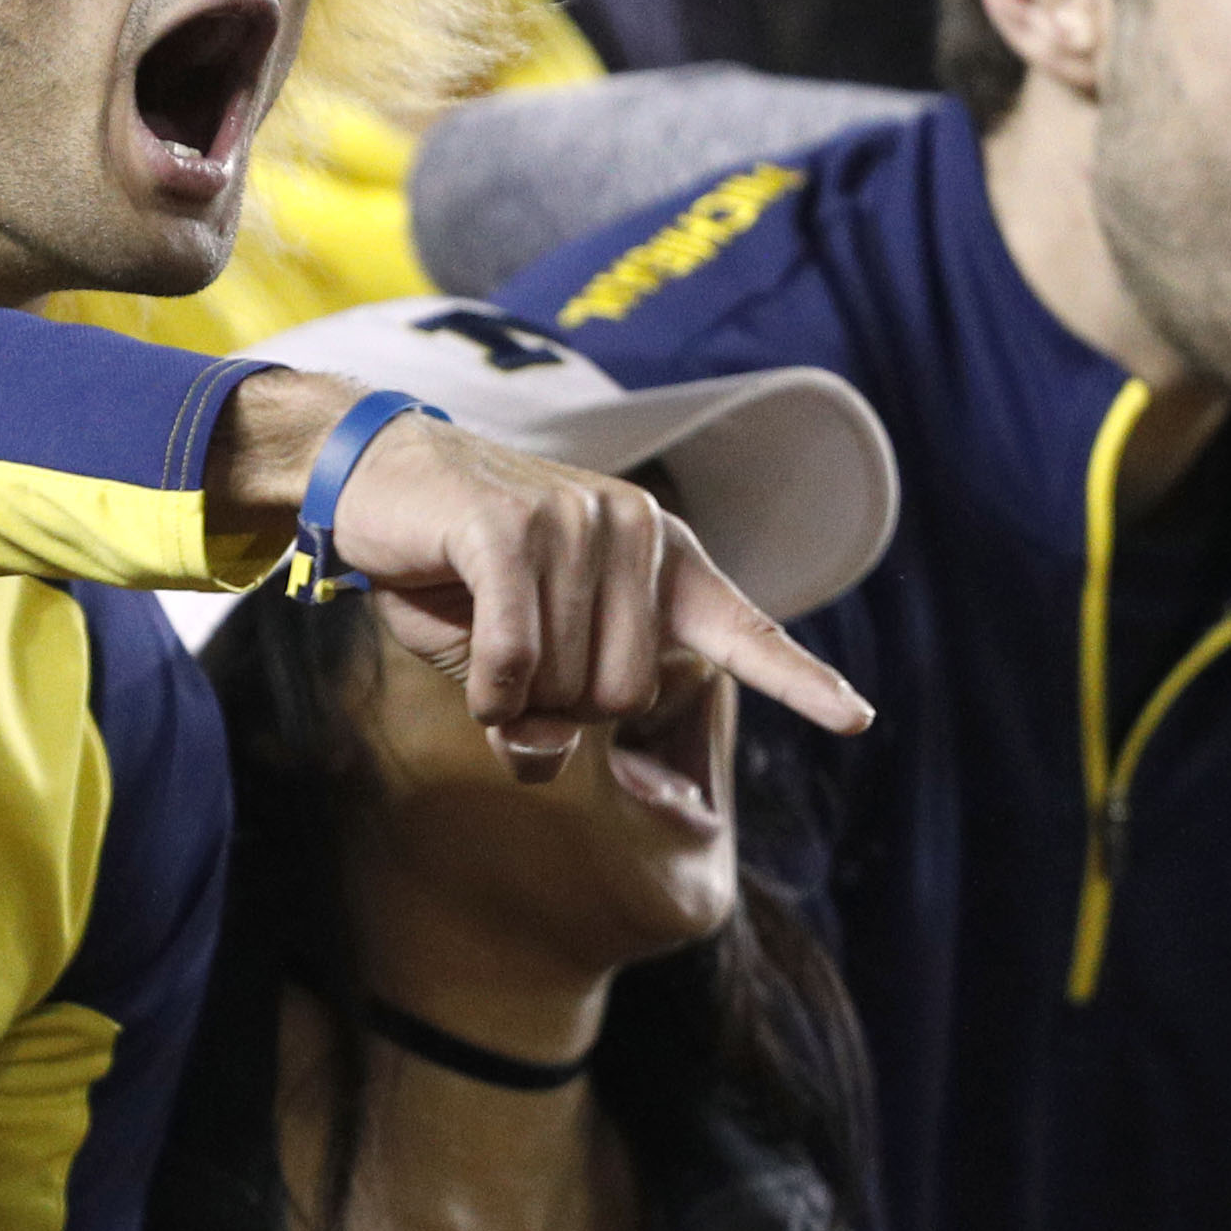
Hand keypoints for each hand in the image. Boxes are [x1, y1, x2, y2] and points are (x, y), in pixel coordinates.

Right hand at [210, 373, 873, 770]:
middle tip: (499, 648)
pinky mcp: (513, 528)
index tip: (857, 718)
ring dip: (501, 688)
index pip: (741, 630)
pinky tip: (452, 634)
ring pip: (561, 684)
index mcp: (657, 555)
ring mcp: (580, 520)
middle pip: (617, 699)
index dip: (799, 680)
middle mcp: (635, 528)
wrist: (373, 471)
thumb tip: (543, 758)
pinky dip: (483, 679)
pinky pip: (515, 655)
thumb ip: (544, 713)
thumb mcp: (507, 656)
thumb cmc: (451, 568)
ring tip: (469, 618)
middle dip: (547, 704)